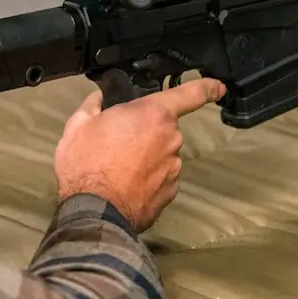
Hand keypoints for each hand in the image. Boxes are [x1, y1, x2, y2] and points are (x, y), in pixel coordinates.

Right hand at [54, 78, 226, 231]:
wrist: (93, 211)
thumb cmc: (87, 164)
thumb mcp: (79, 126)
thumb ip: (94, 104)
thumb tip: (98, 98)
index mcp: (153, 114)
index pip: (189, 94)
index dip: (206, 87)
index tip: (218, 87)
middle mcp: (171, 139)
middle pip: (163, 128)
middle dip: (144, 132)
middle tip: (117, 142)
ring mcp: (173, 167)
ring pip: (161, 154)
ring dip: (145, 157)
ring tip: (116, 167)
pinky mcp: (170, 192)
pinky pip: (160, 178)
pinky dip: (146, 179)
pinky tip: (124, 184)